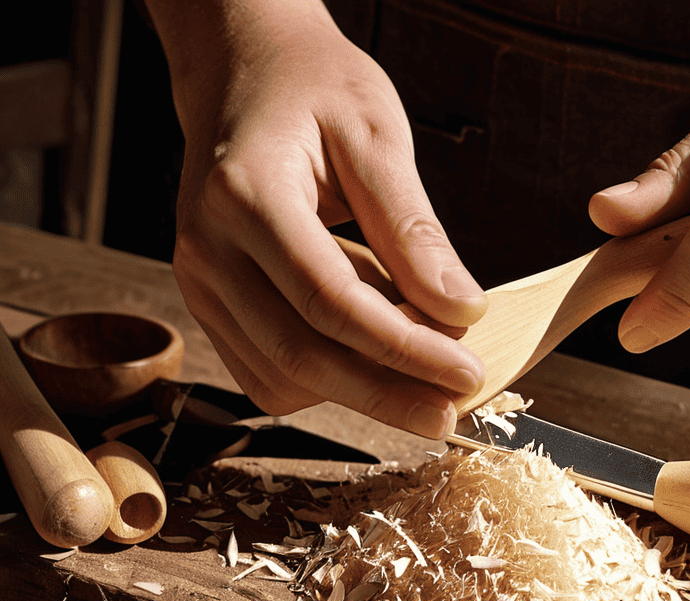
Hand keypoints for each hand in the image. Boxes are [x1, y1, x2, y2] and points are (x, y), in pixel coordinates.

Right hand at [144, 0, 486, 437]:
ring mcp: (200, 281)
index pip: (330, 300)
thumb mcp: (376, 135)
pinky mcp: (209, 303)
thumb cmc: (312, 91)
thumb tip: (462, 310)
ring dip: (358, 389)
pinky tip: (372, 354)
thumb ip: (414, 229)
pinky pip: (267, 371)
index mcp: (244, 194)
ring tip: (422, 372)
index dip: (404, 348)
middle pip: (301, 354)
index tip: (467, 372)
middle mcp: (207, 248)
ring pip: (280, 375)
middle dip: (385, 394)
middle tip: (449, 414)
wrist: (243, 75)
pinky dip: (325, 379)